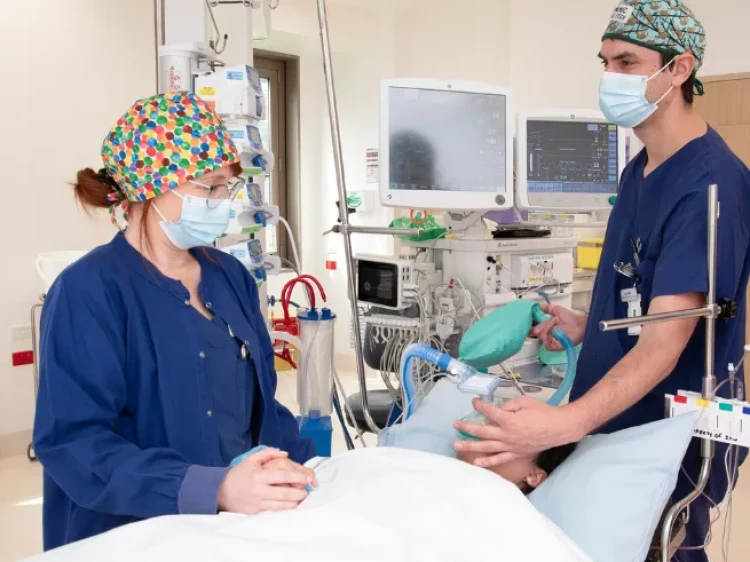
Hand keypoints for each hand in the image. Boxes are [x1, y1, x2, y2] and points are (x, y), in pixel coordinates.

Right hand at [217, 448, 313, 514]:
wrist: (221, 491)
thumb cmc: (239, 473)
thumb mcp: (251, 459)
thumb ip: (269, 453)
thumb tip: (286, 454)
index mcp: (259, 476)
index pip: (283, 477)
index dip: (298, 478)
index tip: (308, 478)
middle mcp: (259, 490)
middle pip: (284, 493)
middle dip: (299, 493)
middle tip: (307, 490)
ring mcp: (257, 503)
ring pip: (280, 505)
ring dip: (294, 502)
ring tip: (301, 498)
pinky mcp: (255, 512)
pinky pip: (273, 510)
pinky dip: (283, 508)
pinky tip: (290, 505)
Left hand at [452, 397, 584, 467]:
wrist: (559, 428)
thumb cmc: (543, 412)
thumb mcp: (524, 402)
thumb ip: (507, 406)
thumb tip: (495, 411)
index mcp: (509, 420)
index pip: (489, 412)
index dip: (480, 405)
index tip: (474, 402)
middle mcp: (507, 435)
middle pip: (482, 432)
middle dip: (466, 428)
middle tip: (455, 425)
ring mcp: (510, 446)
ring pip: (486, 447)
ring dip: (470, 446)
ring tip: (456, 445)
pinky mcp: (515, 454)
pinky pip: (499, 459)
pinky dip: (487, 462)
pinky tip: (476, 463)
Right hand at [531, 304, 585, 350]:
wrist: (580, 325)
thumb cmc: (570, 318)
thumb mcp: (558, 310)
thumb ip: (548, 308)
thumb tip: (539, 306)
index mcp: (547, 327)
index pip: (535, 328)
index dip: (532, 326)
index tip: (530, 321)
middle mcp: (548, 334)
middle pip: (536, 333)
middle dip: (538, 327)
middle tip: (546, 322)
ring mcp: (552, 341)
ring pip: (542, 338)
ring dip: (546, 330)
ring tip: (554, 323)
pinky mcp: (556, 347)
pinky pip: (547, 345)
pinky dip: (548, 339)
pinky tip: (553, 332)